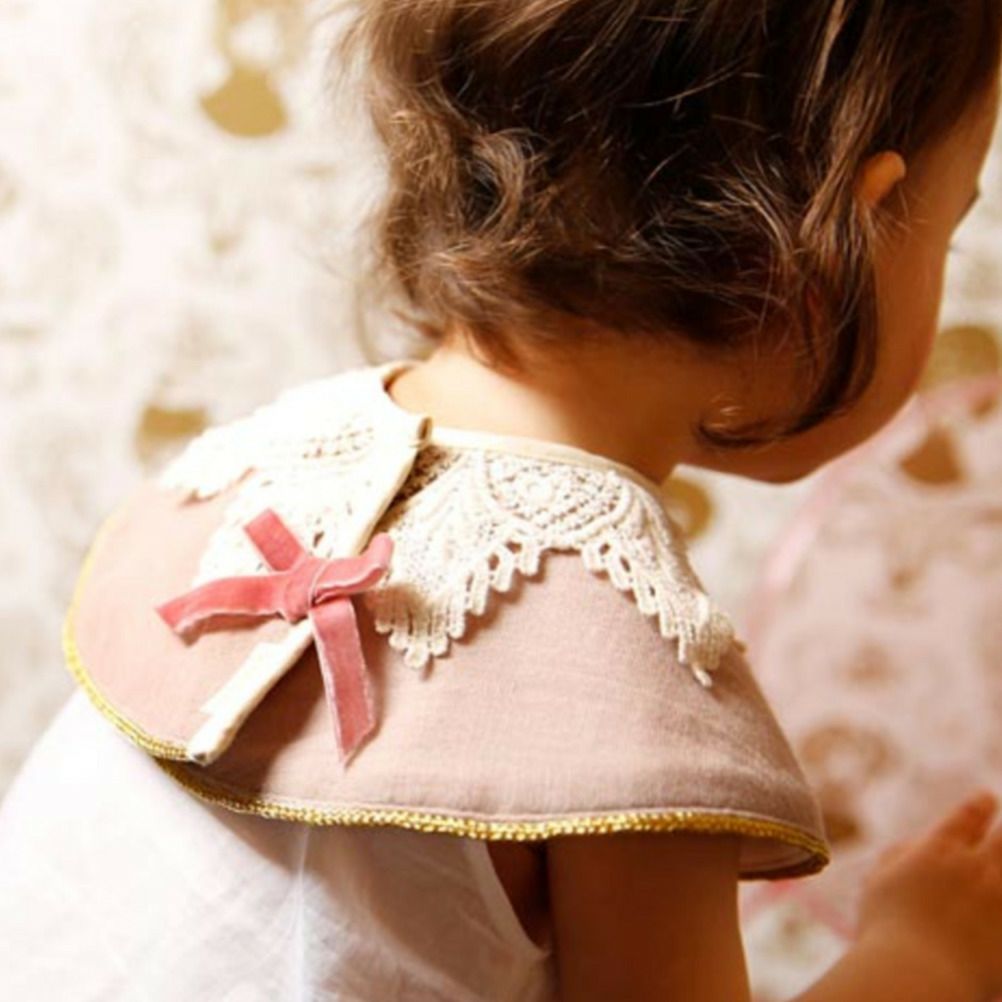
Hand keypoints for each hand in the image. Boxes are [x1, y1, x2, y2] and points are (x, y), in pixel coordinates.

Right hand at [856, 789, 1001, 1000]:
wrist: (915, 975)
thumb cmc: (887, 928)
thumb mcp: (878, 881)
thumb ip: (900, 855)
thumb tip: (920, 845)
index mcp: (940, 850)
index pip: (970, 815)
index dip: (981, 805)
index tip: (987, 799)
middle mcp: (977, 868)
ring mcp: (1001, 901)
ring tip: (1000, 869)